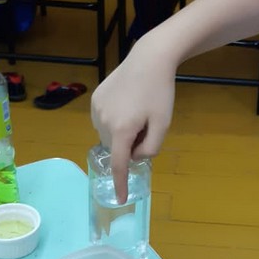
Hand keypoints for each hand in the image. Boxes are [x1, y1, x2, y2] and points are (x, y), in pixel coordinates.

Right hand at [91, 38, 175, 202]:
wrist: (149, 60)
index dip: (120, 183)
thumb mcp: (163, 124)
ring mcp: (96, 110)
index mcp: (122, 130)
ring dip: (120, 134)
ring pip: (107, 136)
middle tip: (146, 127)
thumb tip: (135, 156)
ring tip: (136, 112)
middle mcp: (103, 122)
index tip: (120, 199)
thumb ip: (150, 147)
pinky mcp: (95, 99)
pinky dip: (112, 122)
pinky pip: (102, 121)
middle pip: (116, 148)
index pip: (119, 165)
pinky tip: (126, 105)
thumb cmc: (160, 93)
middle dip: (129, 146)